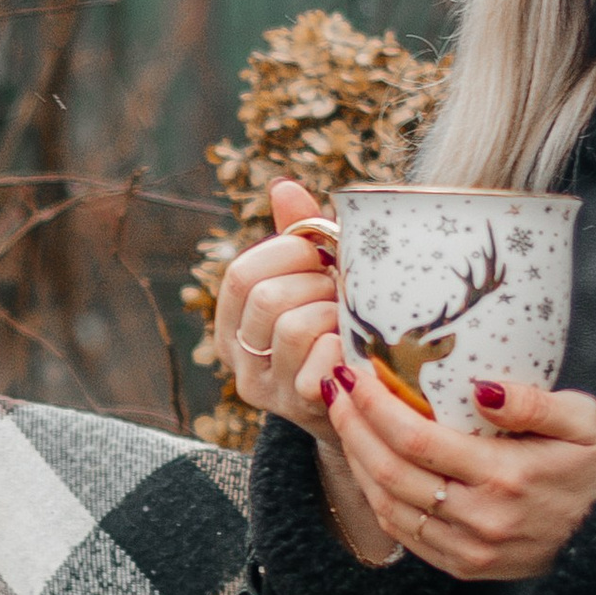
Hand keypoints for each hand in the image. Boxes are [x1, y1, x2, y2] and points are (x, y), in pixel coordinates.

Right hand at [217, 178, 348, 444]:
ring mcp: (267, 388)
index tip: (320, 257)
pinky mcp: (299, 408)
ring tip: (349, 322)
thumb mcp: (316, 279)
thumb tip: (283, 186)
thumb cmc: (337, 329)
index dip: (286, 254)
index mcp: (233, 321)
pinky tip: (354, 351)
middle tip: (341, 293)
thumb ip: (301, 236)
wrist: (362, 403)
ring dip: (335, 316)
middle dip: (316, 285)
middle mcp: (238, 357)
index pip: (241, 274)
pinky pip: (320, 364)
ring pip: (293, 327)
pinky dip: (344, 350)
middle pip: (266, 298)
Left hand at [328, 360, 595, 580]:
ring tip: (343, 419)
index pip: (415, 439)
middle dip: (351, 426)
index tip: (355, 374)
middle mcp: (480, 518)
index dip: (374, 406)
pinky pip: (403, 533)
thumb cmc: (592, 467)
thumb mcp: (583, 420)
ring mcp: (468, 549)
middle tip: (334, 388)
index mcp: (506, 476)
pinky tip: (367, 463)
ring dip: (355, 460)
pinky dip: (375, 496)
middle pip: (388, 471)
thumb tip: (480, 389)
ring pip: (387, 505)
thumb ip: (534, 401)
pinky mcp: (462, 567)